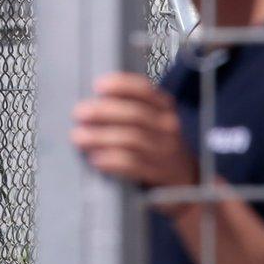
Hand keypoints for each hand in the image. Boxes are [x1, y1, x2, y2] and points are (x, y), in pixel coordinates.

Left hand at [71, 73, 197, 189]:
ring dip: (100, 137)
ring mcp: (164, 151)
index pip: (145, 89)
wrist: (185, 179)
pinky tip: (96, 159)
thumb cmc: (158, 144)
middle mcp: (167, 126)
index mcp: (164, 107)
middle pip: (135, 114)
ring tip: (79, 137)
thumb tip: (91, 103)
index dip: (121, 85)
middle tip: (79, 113)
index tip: (98, 86)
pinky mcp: (158, 173)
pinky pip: (132, 165)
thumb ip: (129, 109)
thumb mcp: (153, 121)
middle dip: (103, 111)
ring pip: (131, 139)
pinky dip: (111, 160)